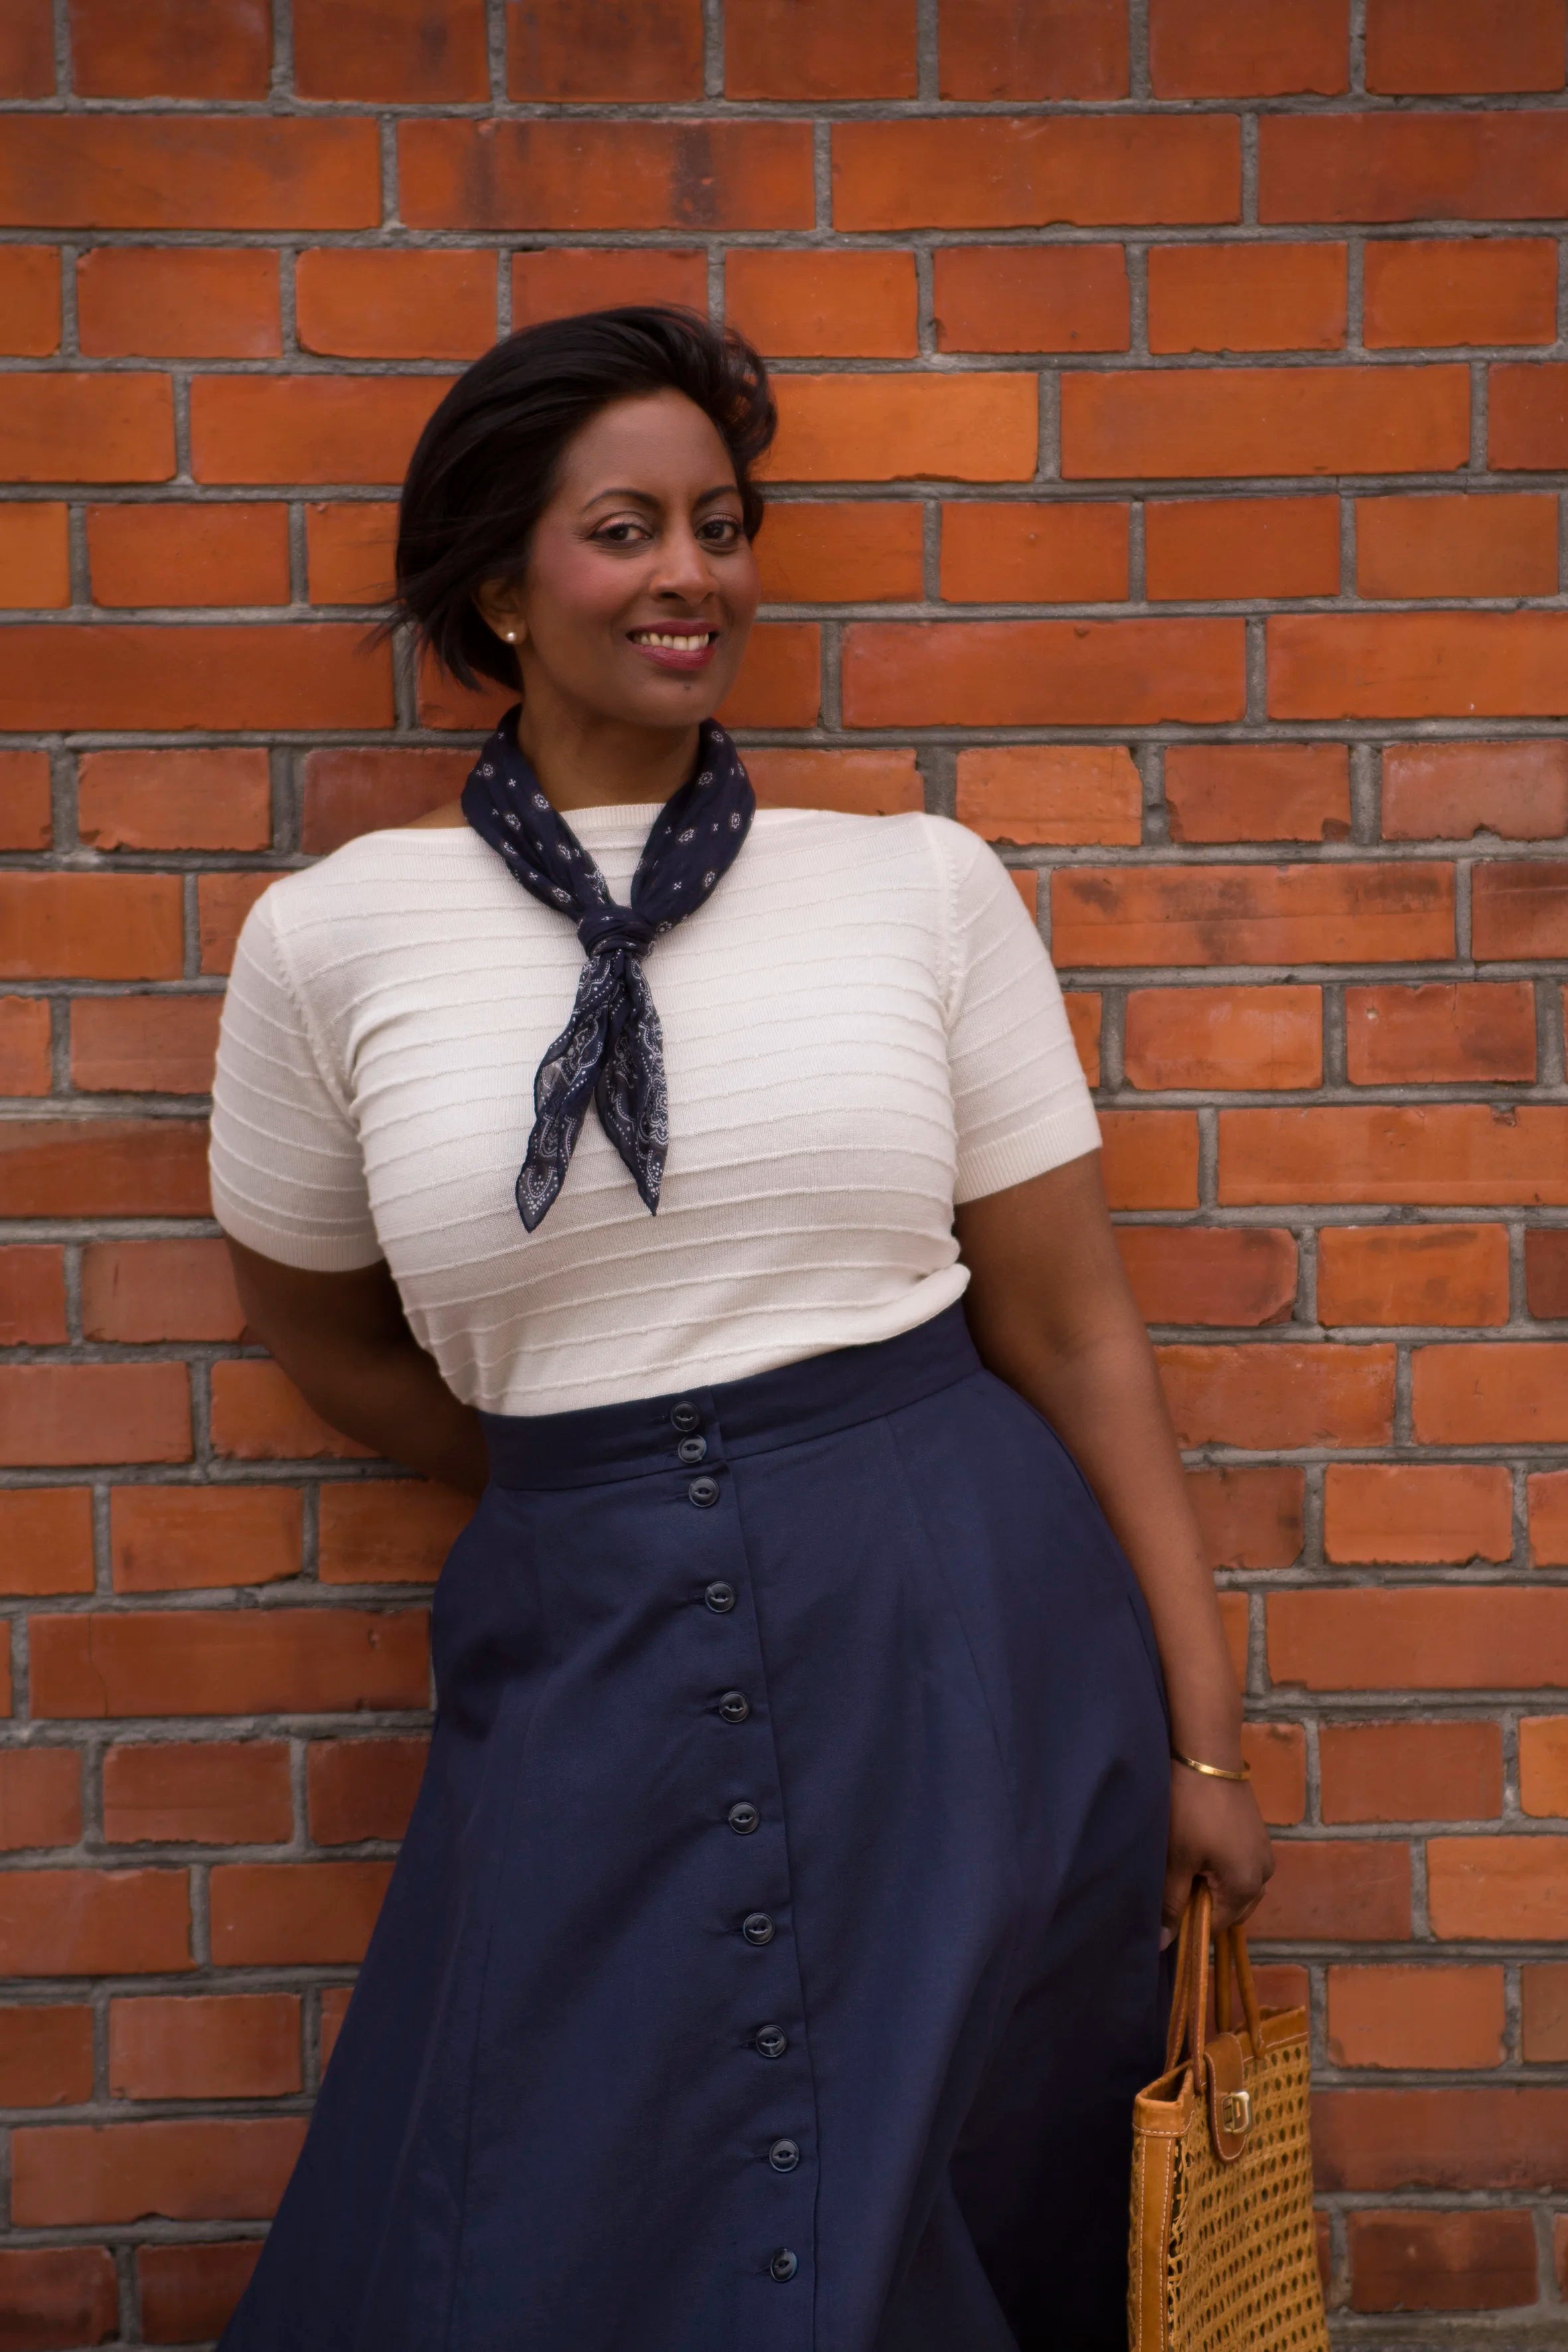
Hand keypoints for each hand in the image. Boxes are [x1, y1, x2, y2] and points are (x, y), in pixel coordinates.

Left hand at [1161, 1766, 1272, 1947]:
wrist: (1208, 1755)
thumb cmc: (1190, 1811)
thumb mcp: (1177, 1860)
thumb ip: (1171, 1904)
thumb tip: (1162, 1945)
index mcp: (1247, 1887)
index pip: (1215, 1925)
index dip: (1189, 1923)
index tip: (1166, 1908)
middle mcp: (1264, 1874)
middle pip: (1230, 1908)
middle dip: (1201, 1903)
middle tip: (1173, 1881)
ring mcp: (1263, 1852)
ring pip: (1234, 1886)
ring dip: (1210, 1884)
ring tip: (1184, 1862)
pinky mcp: (1257, 1834)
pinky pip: (1239, 1865)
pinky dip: (1219, 1867)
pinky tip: (1197, 1848)